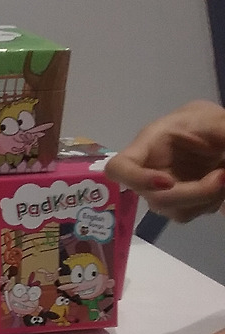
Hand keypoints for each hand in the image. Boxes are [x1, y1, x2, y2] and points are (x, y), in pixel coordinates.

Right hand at [105, 99, 224, 221]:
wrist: (213, 135)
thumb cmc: (203, 123)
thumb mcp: (214, 121)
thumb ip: (218, 134)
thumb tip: (224, 161)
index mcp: (147, 146)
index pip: (119, 168)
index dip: (136, 180)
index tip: (167, 183)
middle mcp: (148, 173)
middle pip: (156, 198)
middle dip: (194, 193)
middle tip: (224, 177)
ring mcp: (160, 191)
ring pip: (175, 210)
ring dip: (206, 198)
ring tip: (224, 174)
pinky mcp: (177, 203)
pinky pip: (190, 213)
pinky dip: (210, 201)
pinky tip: (219, 184)